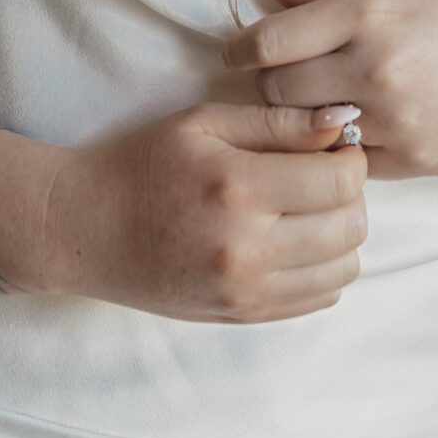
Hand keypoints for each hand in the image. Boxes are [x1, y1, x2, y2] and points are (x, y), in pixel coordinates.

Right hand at [36, 101, 368, 322]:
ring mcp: (247, 290)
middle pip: (351, 227)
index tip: (333, 145)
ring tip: (310, 209)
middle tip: (323, 174)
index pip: (341, 180)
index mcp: (239, 187)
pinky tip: (294, 241)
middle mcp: (248, 247)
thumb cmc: (143, 162)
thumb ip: (278, 122)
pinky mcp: (244, 315)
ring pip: (344, 269)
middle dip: (350, 194)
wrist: (87, 228)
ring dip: (341, 235)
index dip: (350, 157)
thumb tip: (343, 122)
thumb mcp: (204, 122)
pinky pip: (319, 299)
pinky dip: (323, 269)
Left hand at [220, 0, 437, 179]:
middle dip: (266, 84)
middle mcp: (376, 65)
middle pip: (276, 90)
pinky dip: (337, 148)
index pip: (268, 40)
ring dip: (297, 120)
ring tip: (307, 104)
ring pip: (305, 131)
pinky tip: (349, 128)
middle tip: (274, 77)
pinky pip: (345, 163)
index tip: (233, 51)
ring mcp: (395, 119)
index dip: (239, 47)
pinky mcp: (413, 161)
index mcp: (369, 10)